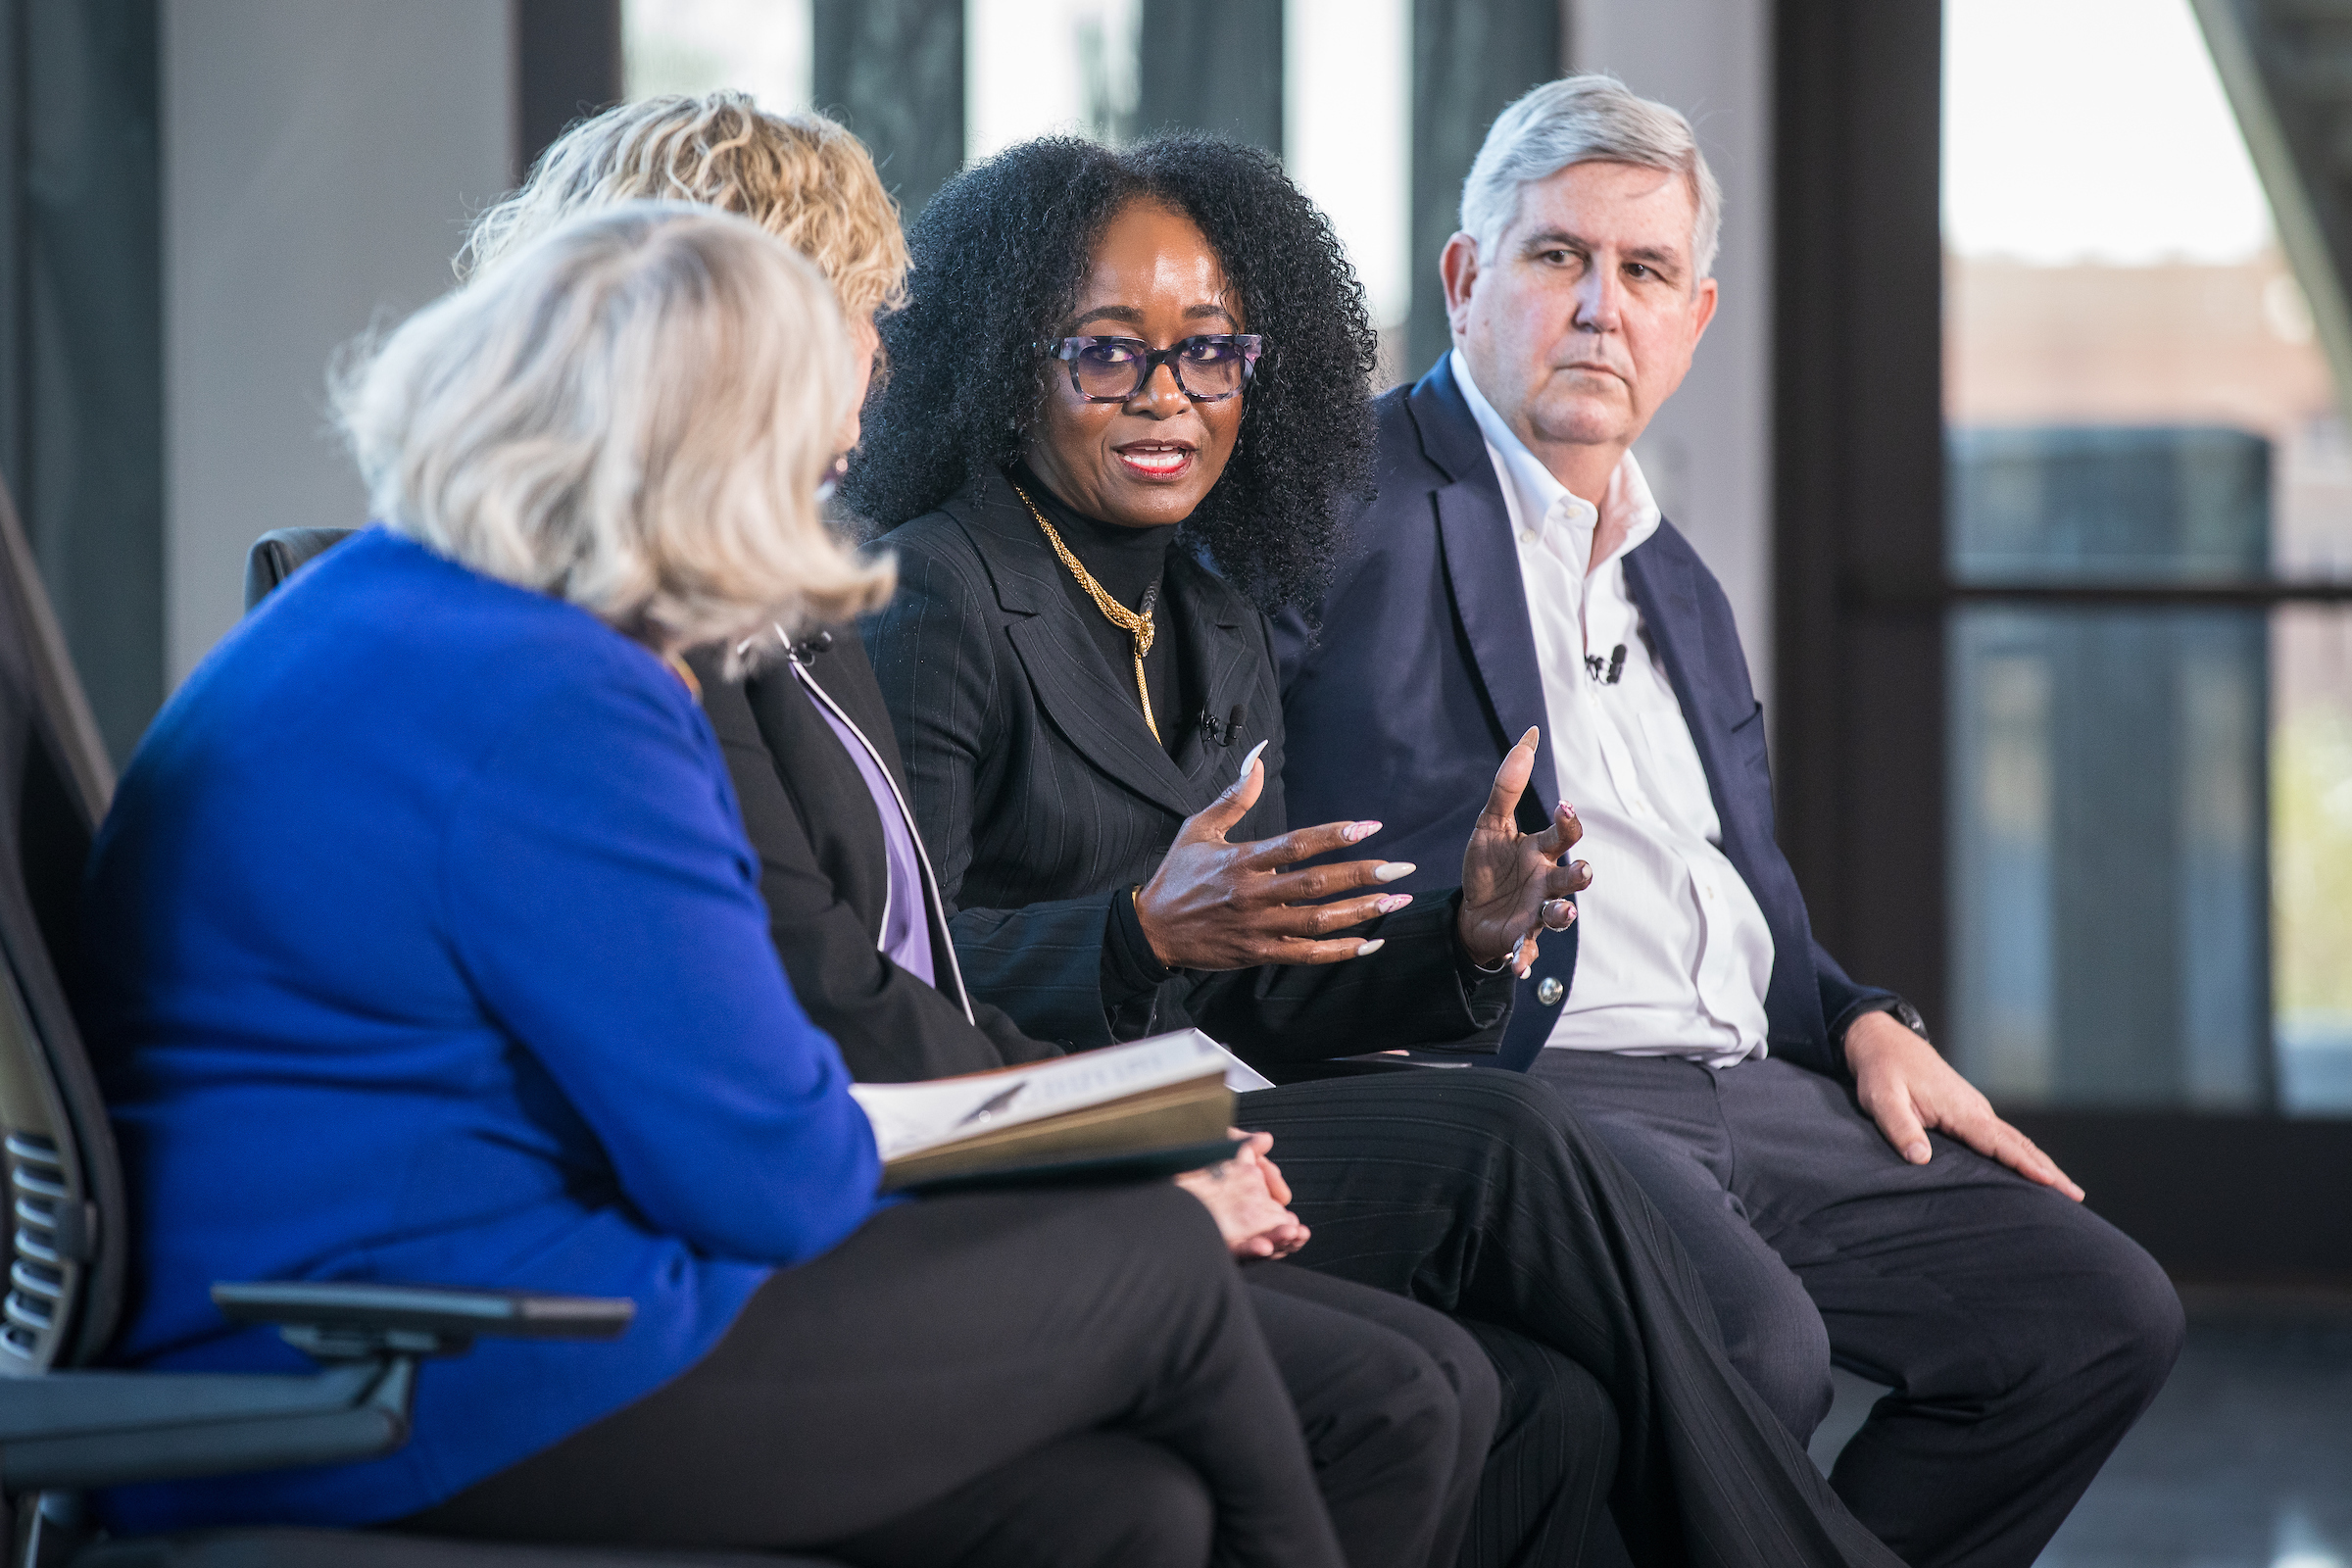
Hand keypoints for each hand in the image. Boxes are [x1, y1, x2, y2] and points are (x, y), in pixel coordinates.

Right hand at [1135, 748, 1418, 970]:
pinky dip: (1340, 952)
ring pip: (1317, 921)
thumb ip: (1234, 796)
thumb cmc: (1176, 876)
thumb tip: (1258, 758)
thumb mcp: (1198, 829)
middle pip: (1316, 884)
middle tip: (1400, 868)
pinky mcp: (1260, 953)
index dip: (1335, 835)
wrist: (1151, 931)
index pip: (1296, 845)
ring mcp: (1259, 927)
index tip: (1369, 826)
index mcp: (1241, 861)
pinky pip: (1306, 955)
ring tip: (1395, 901)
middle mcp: (1253, 894)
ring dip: (1360, 912)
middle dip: (1361, 875)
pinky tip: (1369, 943)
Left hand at [1175, 1130, 1309, 1259]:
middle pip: (1273, 1231)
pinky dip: (1253, 1249)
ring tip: (1290, 1234)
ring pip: (1261, 1242)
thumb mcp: (1220, 1151)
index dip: (1288, 1220)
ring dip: (1278, 1240)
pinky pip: (1239, 1251)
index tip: (1298, 1219)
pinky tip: (1264, 1244)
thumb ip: (1246, 1147)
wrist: (1163, 1176)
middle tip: (1299, 1229)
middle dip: (1288, 1232)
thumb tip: (1267, 1139)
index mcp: (1247, 1204)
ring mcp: (1230, 1233)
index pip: (1275, 1215)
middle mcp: (1241, 1221)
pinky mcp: (1218, 1243)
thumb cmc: (1191, 1166)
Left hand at [1458, 728, 1590, 973]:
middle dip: (1580, 875)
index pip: (1563, 836)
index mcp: (1540, 852)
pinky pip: (1528, 950)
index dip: (1569, 824)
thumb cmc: (1489, 866)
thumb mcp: (1490, 825)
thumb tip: (1527, 738)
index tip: (1565, 808)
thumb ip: (1508, 786)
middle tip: (1580, 872)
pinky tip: (1517, 963)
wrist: (1471, 911)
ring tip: (1562, 911)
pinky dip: (1524, 957)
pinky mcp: (1520, 938)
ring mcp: (1536, 912)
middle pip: (1574, 879)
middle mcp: (1546, 883)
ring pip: (1561, 914)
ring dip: (1564, 913)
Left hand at [1846, 1010, 2083, 1199]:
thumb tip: (1920, 1158)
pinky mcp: (1967, 1111)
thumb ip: (1899, 1127)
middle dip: (2048, 1170)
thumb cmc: (1881, 1070)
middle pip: (2019, 1144)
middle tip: (2077, 1197)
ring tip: (2064, 1189)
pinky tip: (2029, 1168)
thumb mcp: (1881, 1099)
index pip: (1998, 1142)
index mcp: (1960, 1109)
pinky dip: (2022, 1153)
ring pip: (2014, 1140)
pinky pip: (2002, 1136)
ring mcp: (1974, 1109)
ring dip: (2040, 1163)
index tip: (2051, 1184)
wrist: (1884, 1041)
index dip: (2024, 1164)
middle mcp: (1975, 1109)